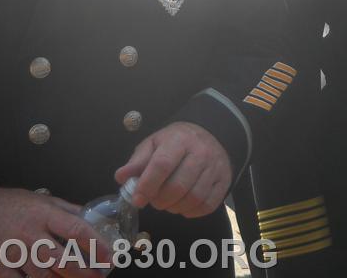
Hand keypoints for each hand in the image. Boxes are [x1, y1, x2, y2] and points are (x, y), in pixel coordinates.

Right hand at [0, 186, 107, 277]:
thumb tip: (93, 220)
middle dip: (83, 271)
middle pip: (62, 258)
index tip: (108, 256)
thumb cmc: (14, 204)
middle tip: (97, 276)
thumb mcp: (44, 200)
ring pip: (44, 275)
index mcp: (45, 215)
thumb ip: (68, 211)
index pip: (76, 230)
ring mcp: (14, 252)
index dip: (95, 245)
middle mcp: (31, 234)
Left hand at [115, 120, 231, 217]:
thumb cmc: (177, 142)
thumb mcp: (154, 143)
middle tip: (154, 200)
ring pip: (194, 198)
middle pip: (178, 186)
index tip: (138, 199)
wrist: (211, 134)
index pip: (162, 165)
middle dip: (160, 200)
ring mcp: (215, 167)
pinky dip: (192, 212)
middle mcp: (200, 153)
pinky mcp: (224, 180)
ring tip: (168, 203)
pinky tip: (183, 206)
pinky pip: (208, 205)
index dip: (147, 185)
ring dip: (175, 207)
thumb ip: (138, 161)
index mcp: (179, 140)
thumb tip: (121, 177)